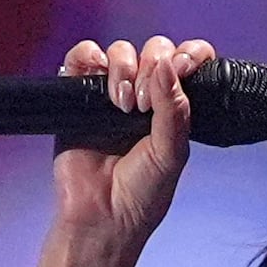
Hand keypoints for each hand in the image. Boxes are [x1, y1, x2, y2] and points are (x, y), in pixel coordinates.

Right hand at [47, 34, 216, 266]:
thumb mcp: (171, 152)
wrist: (102, 216)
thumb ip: (174, 109)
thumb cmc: (140, 193)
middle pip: (154, 50)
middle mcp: (144, 95)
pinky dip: (88, 58)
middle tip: (145, 104)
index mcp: (173, 106)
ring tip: (122, 105)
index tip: (185, 68)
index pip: (187, 62)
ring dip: (124, 69)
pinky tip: (97, 84)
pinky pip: (82, 57)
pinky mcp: (78, 95)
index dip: (188, 55)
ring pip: (120, 51)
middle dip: (152, 68)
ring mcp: (110, 94)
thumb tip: (169, 65)